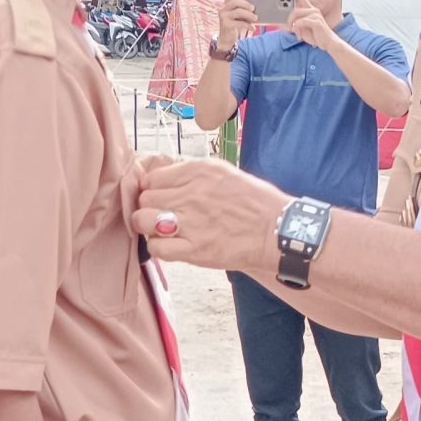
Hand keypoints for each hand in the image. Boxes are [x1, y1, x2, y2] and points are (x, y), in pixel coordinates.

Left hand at [134, 152, 284, 272]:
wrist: (278, 231)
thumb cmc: (255, 203)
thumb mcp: (223, 172)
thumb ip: (192, 174)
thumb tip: (163, 178)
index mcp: (198, 171)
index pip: (152, 177)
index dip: (152, 190)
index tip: (161, 199)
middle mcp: (191, 193)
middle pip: (145, 198)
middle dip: (149, 208)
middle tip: (162, 217)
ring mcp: (190, 221)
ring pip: (142, 220)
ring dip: (148, 227)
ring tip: (162, 231)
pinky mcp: (194, 249)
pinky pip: (156, 247)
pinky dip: (159, 248)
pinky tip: (172, 247)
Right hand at [214, 0, 257, 51]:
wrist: (226, 39)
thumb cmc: (234, 25)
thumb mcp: (239, 16)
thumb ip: (244, 9)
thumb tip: (255, 7)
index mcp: (227, 4)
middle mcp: (223, 9)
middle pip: (235, 1)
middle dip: (246, 4)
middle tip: (253, 8)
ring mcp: (224, 17)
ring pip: (238, 12)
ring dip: (249, 15)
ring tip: (255, 18)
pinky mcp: (226, 25)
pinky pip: (239, 23)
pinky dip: (248, 25)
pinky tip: (252, 27)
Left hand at [287, 0, 335, 52]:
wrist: (327, 43)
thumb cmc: (315, 35)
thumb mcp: (301, 30)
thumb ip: (292, 25)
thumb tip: (281, 23)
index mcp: (310, 10)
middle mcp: (313, 10)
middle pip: (295, 9)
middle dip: (288, 19)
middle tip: (286, 27)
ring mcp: (315, 15)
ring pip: (296, 14)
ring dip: (292, 24)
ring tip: (293, 32)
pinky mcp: (316, 22)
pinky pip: (301, 22)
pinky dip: (297, 28)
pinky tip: (298, 35)